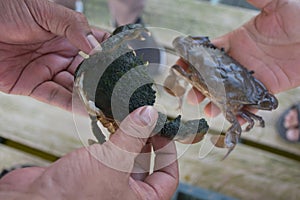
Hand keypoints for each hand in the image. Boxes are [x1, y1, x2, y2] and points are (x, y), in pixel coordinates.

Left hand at [0, 0, 108, 110]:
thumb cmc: (8, 10)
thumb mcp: (45, 12)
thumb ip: (74, 27)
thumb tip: (97, 47)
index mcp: (68, 35)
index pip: (96, 45)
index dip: (110, 53)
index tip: (125, 62)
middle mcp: (61, 55)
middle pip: (88, 71)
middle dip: (101, 81)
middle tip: (117, 90)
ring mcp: (48, 71)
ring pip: (74, 87)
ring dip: (88, 96)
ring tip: (105, 103)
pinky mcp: (33, 86)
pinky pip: (55, 97)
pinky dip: (70, 104)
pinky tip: (85, 108)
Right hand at [0, 106, 178, 199]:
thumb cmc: (72, 198)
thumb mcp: (113, 163)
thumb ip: (133, 137)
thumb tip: (149, 116)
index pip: (167, 178)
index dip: (169, 154)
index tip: (164, 133)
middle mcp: (125, 194)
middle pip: (147, 164)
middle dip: (147, 140)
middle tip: (146, 119)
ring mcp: (107, 183)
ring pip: (126, 157)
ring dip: (128, 138)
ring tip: (129, 118)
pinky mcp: (90, 173)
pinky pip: (107, 154)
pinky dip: (111, 139)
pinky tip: (109, 125)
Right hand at [183, 0, 299, 116]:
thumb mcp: (277, 4)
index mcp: (237, 40)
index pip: (209, 51)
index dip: (192, 59)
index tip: (179, 65)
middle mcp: (241, 60)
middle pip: (214, 75)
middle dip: (201, 86)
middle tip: (192, 95)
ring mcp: (252, 76)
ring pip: (228, 91)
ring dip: (217, 101)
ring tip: (207, 109)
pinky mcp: (267, 90)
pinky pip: (250, 103)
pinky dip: (240, 111)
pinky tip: (230, 117)